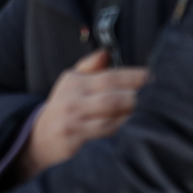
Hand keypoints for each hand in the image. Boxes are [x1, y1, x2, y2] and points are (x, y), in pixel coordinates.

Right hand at [15, 49, 147, 181]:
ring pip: (110, 118)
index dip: (131, 76)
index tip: (149, 76)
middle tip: (153, 95)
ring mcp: (73, 122)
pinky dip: (120, 128)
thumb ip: (90, 66)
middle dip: (134, 97)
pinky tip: (132, 124)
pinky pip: (103, 133)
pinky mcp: (74, 139)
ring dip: (130, 114)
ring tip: (147, 109)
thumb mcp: (71, 81)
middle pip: (111, 98)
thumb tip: (107, 52)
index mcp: (75, 82)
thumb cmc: (63, 105)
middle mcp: (73, 101)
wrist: (39, 136)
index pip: (108, 77)